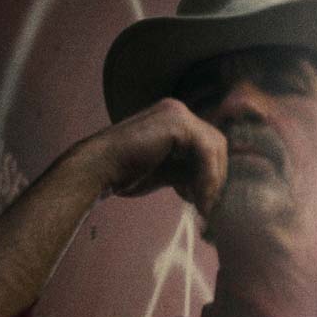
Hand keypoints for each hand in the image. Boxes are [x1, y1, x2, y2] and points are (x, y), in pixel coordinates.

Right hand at [74, 98, 227, 214]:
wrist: (99, 169)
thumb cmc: (126, 174)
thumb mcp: (168, 172)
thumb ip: (190, 171)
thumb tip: (216, 187)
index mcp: (175, 120)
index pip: (209, 146)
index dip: (212, 175)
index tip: (203, 202)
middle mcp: (178, 111)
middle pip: (217, 145)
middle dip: (216, 177)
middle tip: (206, 205)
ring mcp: (178, 113)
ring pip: (216, 147)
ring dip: (213, 180)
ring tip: (201, 204)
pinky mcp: (177, 122)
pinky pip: (206, 151)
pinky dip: (207, 177)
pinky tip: (197, 197)